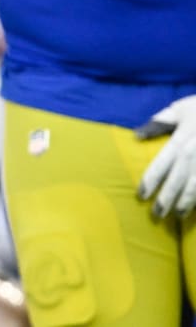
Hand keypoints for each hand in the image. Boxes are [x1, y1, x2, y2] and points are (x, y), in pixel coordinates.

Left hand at [136, 95, 195, 217]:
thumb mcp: (180, 110)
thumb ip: (159, 123)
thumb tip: (136, 136)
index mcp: (182, 138)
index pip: (162, 164)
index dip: (151, 181)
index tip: (141, 195)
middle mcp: (195, 153)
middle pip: (179, 180)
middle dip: (167, 198)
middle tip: (156, 215)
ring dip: (187, 203)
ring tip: (177, 216)